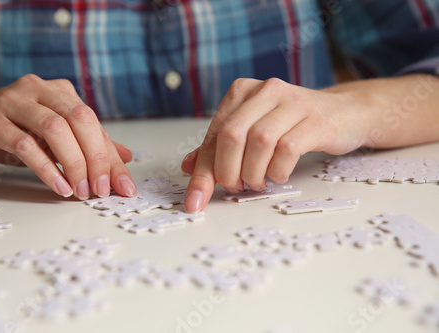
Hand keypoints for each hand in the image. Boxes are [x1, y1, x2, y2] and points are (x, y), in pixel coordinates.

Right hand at [0, 74, 136, 199]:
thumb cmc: (9, 130)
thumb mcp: (53, 138)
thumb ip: (88, 145)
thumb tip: (127, 158)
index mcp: (60, 92)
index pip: (94, 124)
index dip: (112, 157)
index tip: (124, 186)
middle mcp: (40, 90)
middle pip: (80, 120)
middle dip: (96, 158)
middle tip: (101, 189)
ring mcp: (14, 101)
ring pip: (55, 129)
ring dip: (73, 163)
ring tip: (81, 190)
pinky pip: (25, 144)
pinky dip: (46, 168)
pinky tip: (58, 186)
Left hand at [182, 78, 374, 212]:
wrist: (344, 113)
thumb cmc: (292, 125)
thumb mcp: (253, 129)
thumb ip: (221, 147)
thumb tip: (188, 167)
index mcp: (242, 92)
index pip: (214, 134)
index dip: (202, 172)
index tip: (195, 201)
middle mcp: (265, 91)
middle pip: (232, 135)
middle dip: (227, 172)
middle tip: (235, 188)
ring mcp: (293, 102)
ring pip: (259, 141)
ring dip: (253, 172)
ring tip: (257, 182)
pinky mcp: (316, 120)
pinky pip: (288, 148)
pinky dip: (278, 170)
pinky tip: (279, 175)